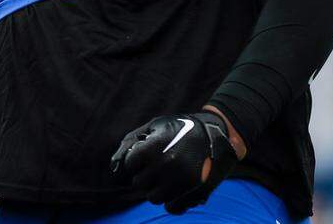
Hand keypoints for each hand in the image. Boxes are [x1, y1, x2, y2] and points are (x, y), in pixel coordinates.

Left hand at [109, 111, 239, 213]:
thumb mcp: (156, 126)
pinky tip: (176, 189)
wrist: (218, 133)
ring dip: (157, 189)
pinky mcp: (195, 192)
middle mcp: (165, 165)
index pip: (130, 164)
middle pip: (140, 184)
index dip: (137, 160)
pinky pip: (172, 207)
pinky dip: (172, 201)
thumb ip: (132, 141)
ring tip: (167, 177)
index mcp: (154, 146)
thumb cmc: (181, 128)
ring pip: (154, 198)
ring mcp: (180, 180)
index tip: (146, 156)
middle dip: (145, 176)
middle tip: (156, 168)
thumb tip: (115, 165)